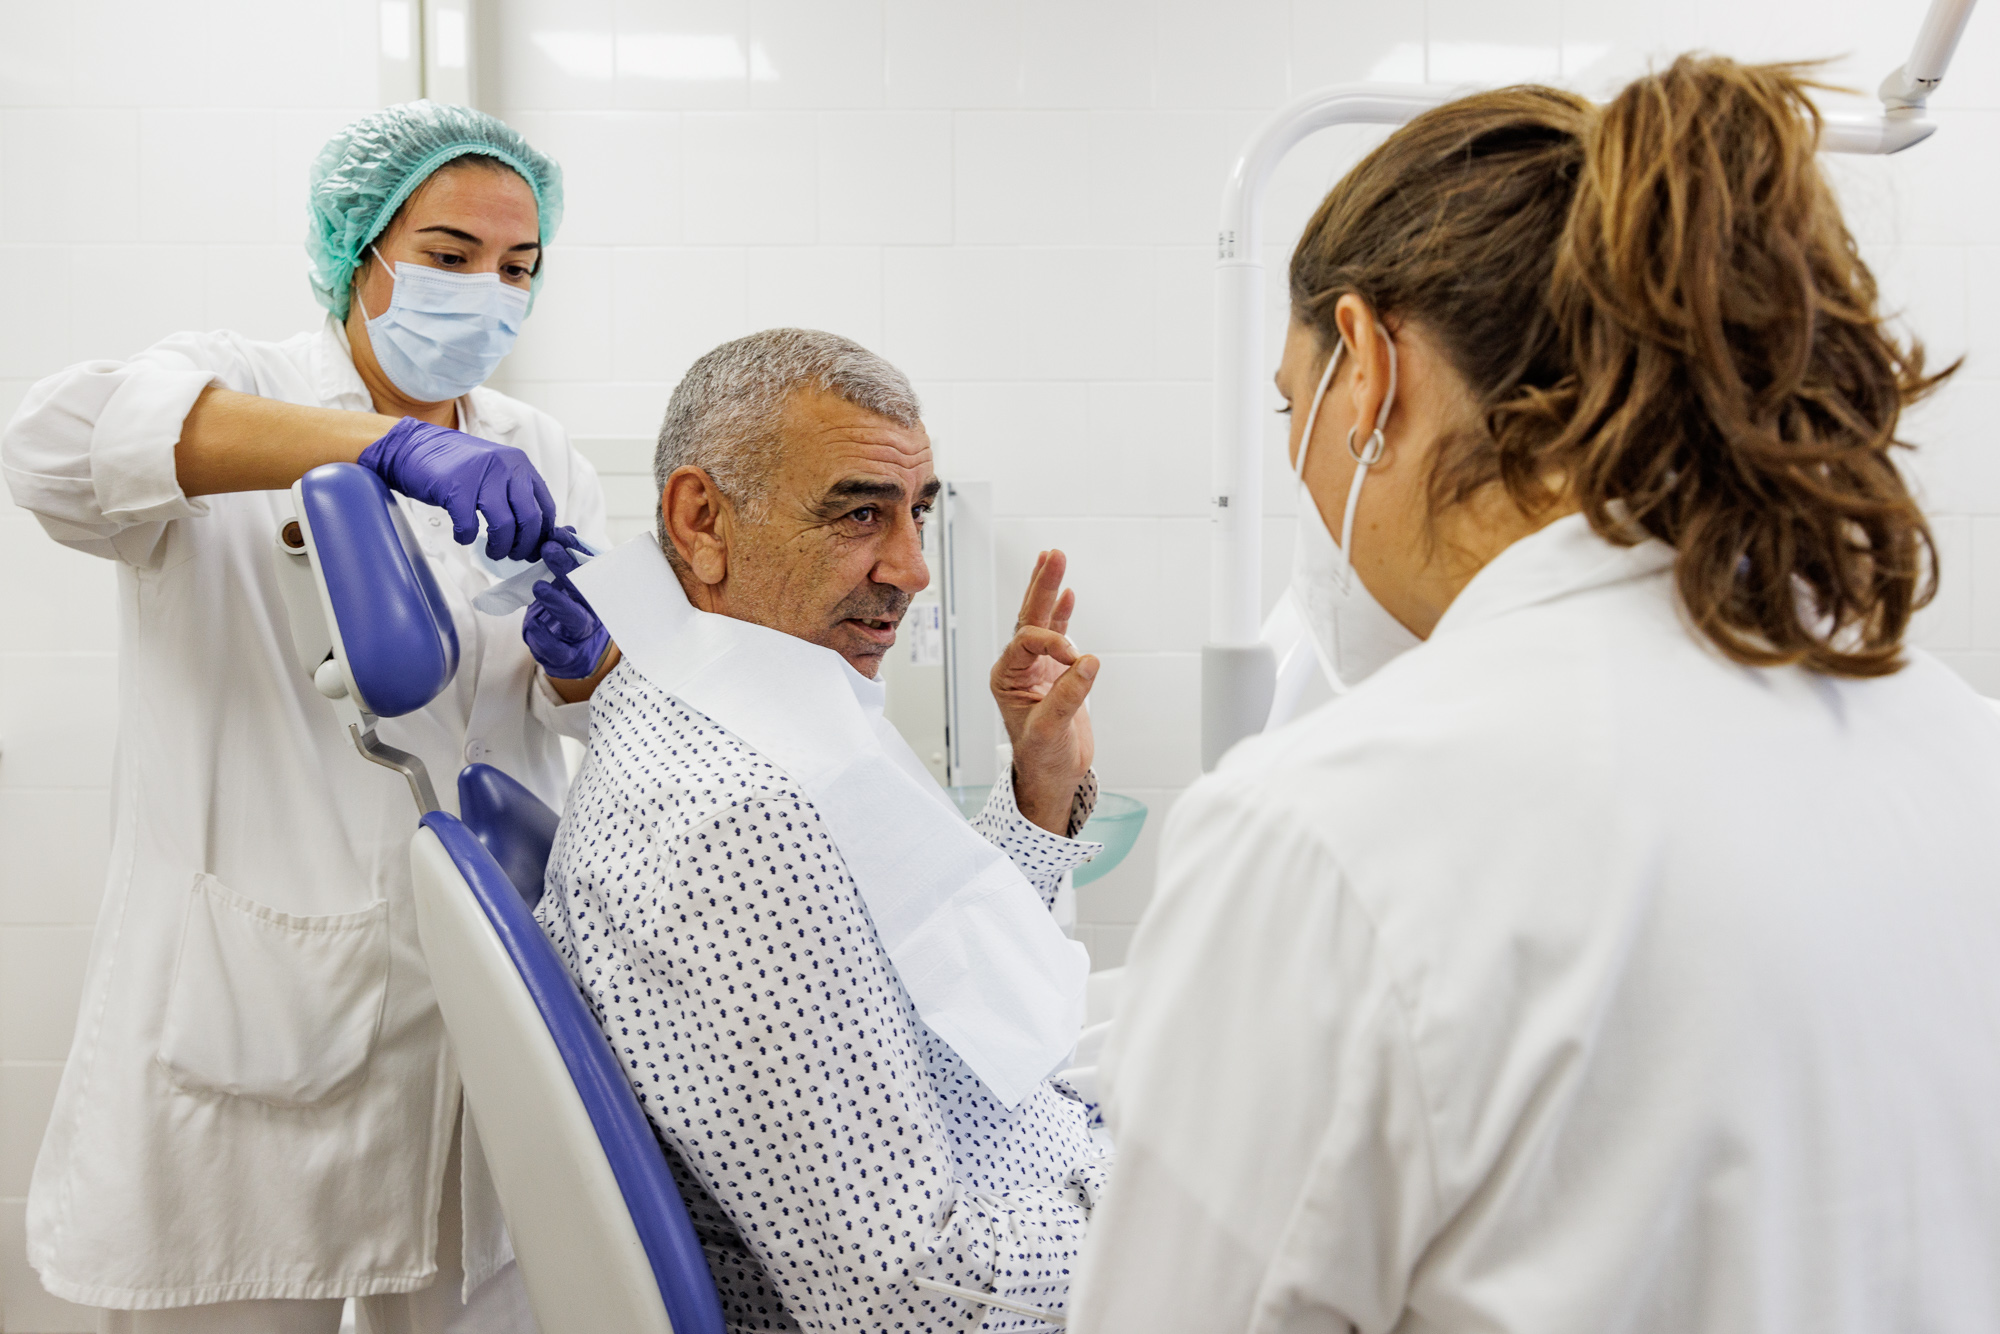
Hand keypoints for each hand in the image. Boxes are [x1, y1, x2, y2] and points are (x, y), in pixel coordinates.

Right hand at [358, 416, 558, 561]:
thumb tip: (534, 534)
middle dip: (525, 545)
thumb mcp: (494, 473)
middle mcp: (506, 467)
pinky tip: (463, 536)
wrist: (413, 448)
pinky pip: (470, 525)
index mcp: (519, 465)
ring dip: (500, 547)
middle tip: (515, 556)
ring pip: (504, 525)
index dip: (543, 535)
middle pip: (529, 518)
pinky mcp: (456, 487)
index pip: (545, 506)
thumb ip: (515, 494)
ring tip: (493, 553)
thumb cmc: (455, 467)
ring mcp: (481, 475)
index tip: (535, 550)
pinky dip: (467, 537)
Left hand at [523, 533, 612, 682]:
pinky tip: (532, 624)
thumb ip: (566, 561)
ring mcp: (582, 636)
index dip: (575, 550)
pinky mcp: (567, 657)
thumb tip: (565, 530)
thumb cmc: (572, 614)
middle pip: (585, 590)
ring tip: (539, 587)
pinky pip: (556, 648)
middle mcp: (593, 613)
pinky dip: (543, 636)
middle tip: (549, 549)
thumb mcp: (568, 586)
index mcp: (596, 594)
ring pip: (575, 619)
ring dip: (558, 602)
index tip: (558, 533)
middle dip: (568, 568)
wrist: (576, 656)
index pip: (590, 568)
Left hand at [991, 549, 1097, 835]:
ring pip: (1042, 620)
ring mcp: (1037, 667)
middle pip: (1028, 617)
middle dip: (1041, 585)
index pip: (1027, 641)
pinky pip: (1058, 635)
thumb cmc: (1042, 759)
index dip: (1054, 644)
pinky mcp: (1056, 672)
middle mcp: (1017, 667)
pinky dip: (1063, 614)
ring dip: (1050, 590)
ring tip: (1055, 558)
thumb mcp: (1051, 730)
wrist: (1053, 776)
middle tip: (1053, 555)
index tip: (1077, 662)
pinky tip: (1068, 593)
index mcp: (1005, 677)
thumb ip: (1068, 695)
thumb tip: (1089, 662)